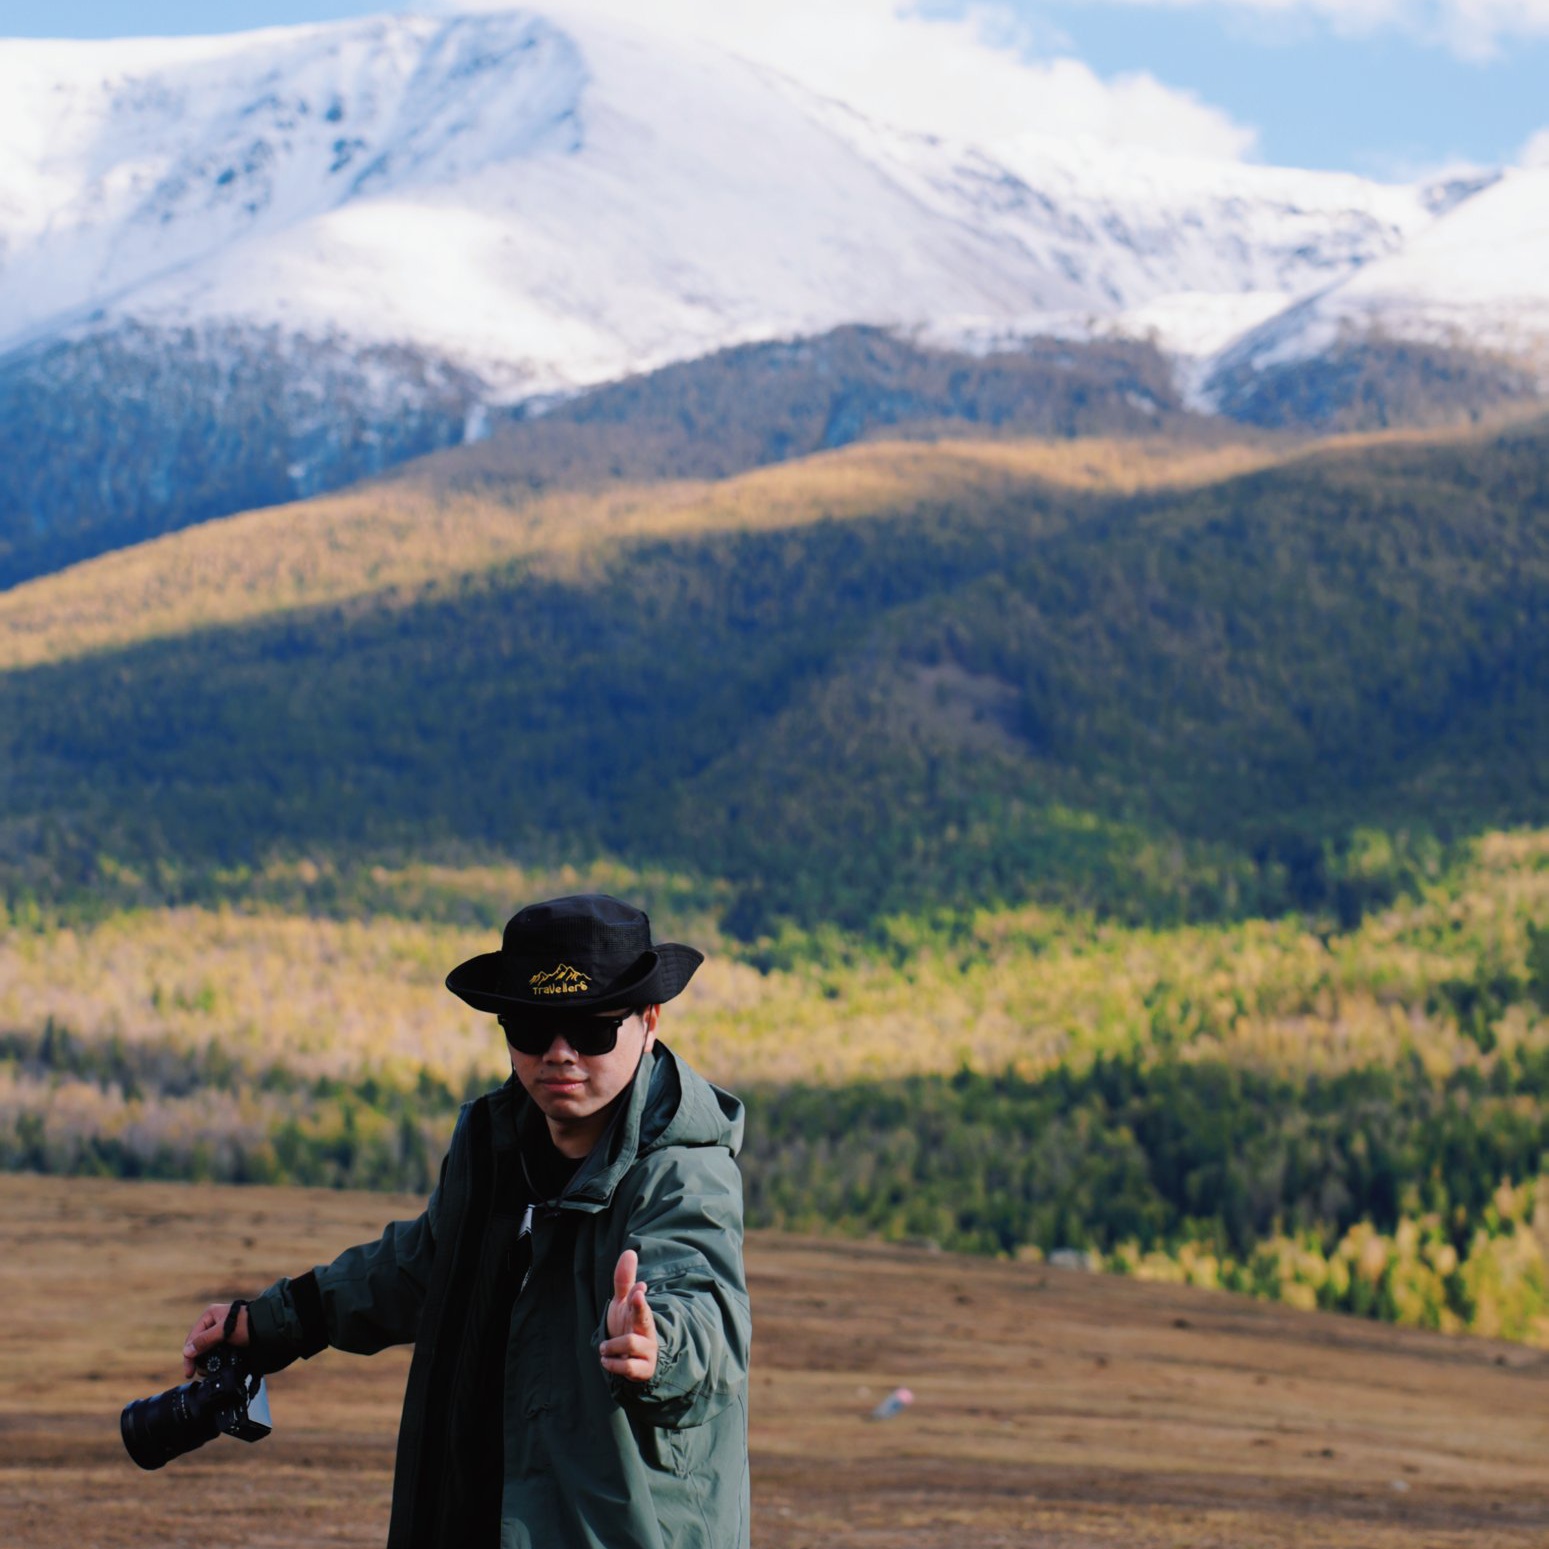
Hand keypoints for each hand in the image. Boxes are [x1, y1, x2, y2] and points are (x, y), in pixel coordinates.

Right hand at [182, 1302, 248, 1378]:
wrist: (266, 1327)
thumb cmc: (246, 1324)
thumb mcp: (223, 1331)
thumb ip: (205, 1340)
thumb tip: (187, 1351)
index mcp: (209, 1315)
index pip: (192, 1337)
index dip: (189, 1355)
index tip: (189, 1371)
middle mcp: (212, 1322)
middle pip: (197, 1344)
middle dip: (196, 1359)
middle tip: (194, 1373)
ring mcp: (219, 1331)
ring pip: (205, 1348)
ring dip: (203, 1360)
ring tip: (204, 1372)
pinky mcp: (226, 1339)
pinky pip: (214, 1350)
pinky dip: (212, 1359)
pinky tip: (212, 1366)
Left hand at [599, 1249, 657, 1383]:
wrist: (633, 1359)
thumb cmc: (628, 1326)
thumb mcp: (623, 1304)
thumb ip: (624, 1281)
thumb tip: (629, 1252)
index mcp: (641, 1313)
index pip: (641, 1302)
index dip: (638, 1297)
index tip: (638, 1290)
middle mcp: (646, 1330)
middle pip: (645, 1318)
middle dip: (641, 1308)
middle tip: (638, 1296)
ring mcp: (646, 1350)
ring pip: (632, 1342)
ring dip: (613, 1344)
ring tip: (603, 1348)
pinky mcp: (643, 1369)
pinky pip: (629, 1366)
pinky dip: (614, 1363)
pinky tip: (605, 1360)